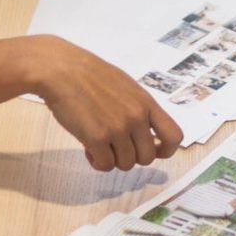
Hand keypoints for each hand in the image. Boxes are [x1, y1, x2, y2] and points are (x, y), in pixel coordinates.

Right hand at [24, 36, 183, 170]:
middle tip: (115, 147)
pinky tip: (88, 149)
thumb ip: (138, 108)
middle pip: (147, 157)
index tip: (154, 151)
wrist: (60, 70)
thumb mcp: (125, 87)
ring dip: (112, 159)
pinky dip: (97, 162)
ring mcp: (117, 128)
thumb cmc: (89, 75)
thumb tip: (145, 134)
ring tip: (99, 144)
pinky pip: (105, 165)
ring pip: (126, 164)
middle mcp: (136, 117)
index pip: (174, 136)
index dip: (166, 150)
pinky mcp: (96, 138)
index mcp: (146, 103)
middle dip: (132, 157)